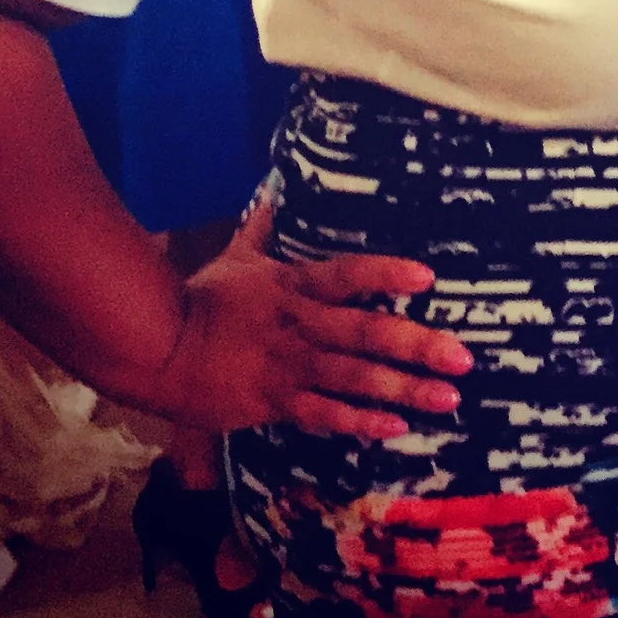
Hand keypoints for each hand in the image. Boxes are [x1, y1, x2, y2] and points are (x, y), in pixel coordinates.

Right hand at [144, 201, 471, 438]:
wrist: (155, 352)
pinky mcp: (272, 402)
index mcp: (294, 286)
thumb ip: (264, 228)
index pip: (347, 274)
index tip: (428, 277)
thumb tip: (273, 190)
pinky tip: (395, 427)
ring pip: (353, 378)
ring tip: (446, 398)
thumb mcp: (235, 258)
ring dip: (403, 389)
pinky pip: (323, 414)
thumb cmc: (200, 301)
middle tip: (463, 358)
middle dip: (418, 346)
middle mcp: (299, 325)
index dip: (386, 273)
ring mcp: (287, 366)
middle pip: (365, 333)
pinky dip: (359, 422)